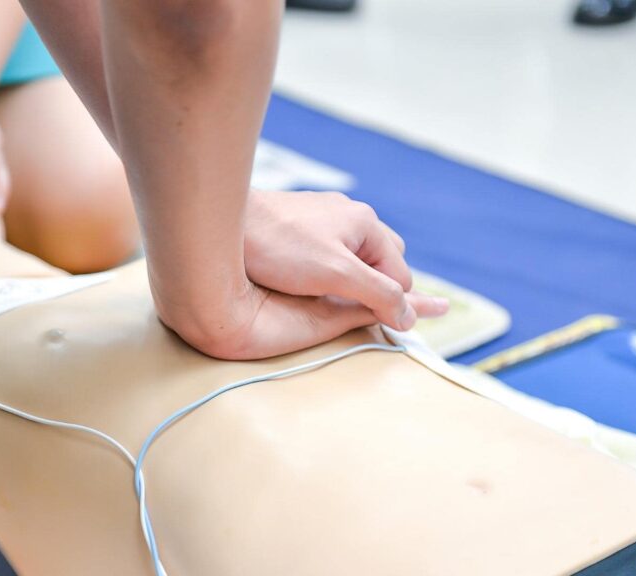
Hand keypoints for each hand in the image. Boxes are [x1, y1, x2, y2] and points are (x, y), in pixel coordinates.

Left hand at [244, 189, 447, 330]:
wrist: (225, 223)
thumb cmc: (279, 246)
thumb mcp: (338, 274)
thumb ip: (379, 294)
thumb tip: (410, 315)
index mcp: (366, 224)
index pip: (399, 276)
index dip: (391, 304)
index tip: (378, 326)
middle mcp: (350, 216)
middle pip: (383, 263)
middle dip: (377, 289)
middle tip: (356, 311)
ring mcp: (324, 219)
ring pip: (356, 258)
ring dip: (354, 280)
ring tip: (333, 299)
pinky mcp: (300, 226)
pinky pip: (330, 251)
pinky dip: (330, 270)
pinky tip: (310, 282)